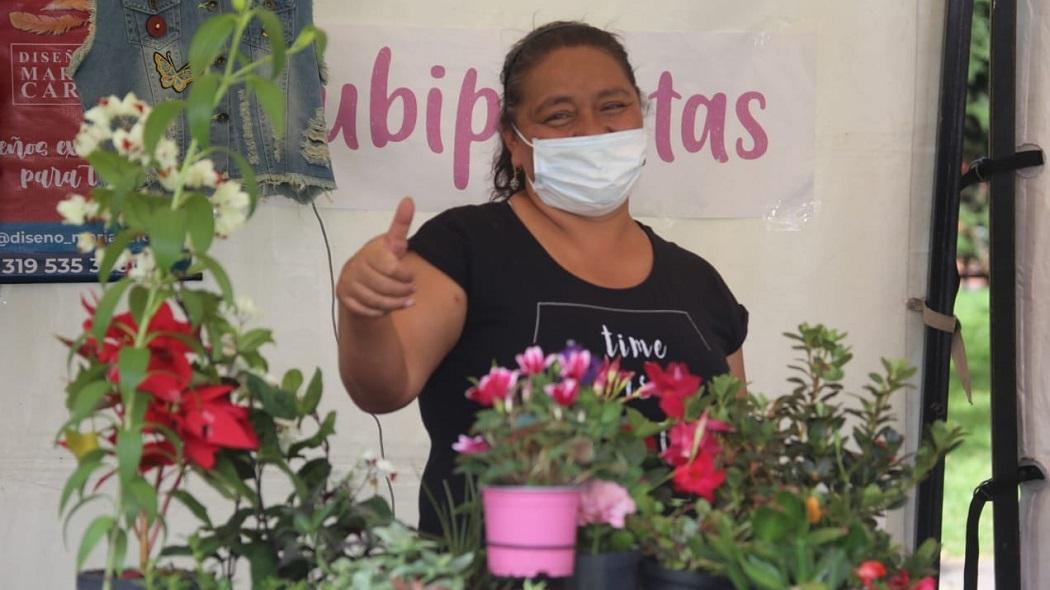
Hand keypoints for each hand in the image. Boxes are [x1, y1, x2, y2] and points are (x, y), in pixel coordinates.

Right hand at [337, 197, 415, 317]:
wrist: (359, 279)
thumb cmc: (381, 260)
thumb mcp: (393, 243)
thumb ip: (401, 224)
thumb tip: (408, 199)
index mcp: (370, 251)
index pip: (392, 268)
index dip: (406, 276)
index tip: (412, 276)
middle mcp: (356, 265)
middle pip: (386, 287)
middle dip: (402, 292)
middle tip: (412, 292)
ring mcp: (348, 282)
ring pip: (377, 301)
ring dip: (395, 304)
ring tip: (406, 302)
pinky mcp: (344, 297)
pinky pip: (366, 311)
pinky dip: (379, 312)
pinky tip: (387, 308)